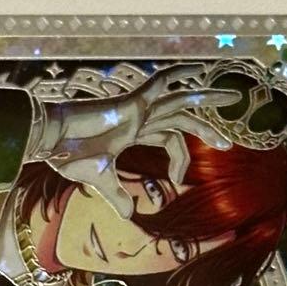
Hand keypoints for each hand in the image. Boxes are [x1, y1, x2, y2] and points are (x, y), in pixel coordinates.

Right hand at [31, 63, 239, 218]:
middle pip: (182, 117)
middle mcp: (139, 117)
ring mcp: (137, 107)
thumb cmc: (69, 156)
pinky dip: (179, 74)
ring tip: (234, 99)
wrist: (52, 141)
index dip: (180, 159)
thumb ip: (117, 195)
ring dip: (208, 99)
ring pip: (181, 101)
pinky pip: (160, 83)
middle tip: (227, 144)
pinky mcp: (132, 102)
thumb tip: (130, 214)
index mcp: (133, 131)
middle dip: (207, 129)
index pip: (169, 138)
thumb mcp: (100, 181)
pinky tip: (199, 70)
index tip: (180, 180)